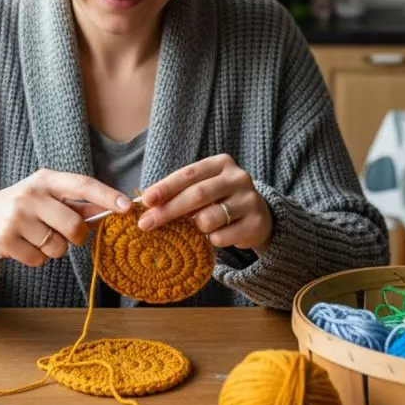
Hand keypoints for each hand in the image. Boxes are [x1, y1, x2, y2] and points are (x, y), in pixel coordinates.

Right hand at [0, 169, 132, 270]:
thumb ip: (78, 204)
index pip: (83, 185)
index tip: (128, 207)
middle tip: (66, 235)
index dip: (107, 196)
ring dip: (53, 249)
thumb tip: (114, 209)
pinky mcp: (6, 239)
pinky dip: (36, 258)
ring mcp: (17, 217)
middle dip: (76, 237)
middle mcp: (31, 194)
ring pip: (57, 247)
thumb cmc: (23, 207)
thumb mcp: (48, 197)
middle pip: (74, 226)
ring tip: (37, 237)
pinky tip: (24, 246)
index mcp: (46, 179)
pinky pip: (39, 260)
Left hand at [137, 154, 272, 251]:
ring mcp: (250, 200)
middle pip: (197, 194)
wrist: (258, 217)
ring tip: (197, 228)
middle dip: (168, 211)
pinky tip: (215, 237)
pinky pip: (221, 237)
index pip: (188, 174)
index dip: (165, 187)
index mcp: (221, 163)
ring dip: (195, 227)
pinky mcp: (256, 223)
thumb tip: (145, 205)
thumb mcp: (202, 190)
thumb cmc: (219, 201)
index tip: (145, 201)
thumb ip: (179, 193)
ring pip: (209, 218)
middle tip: (146, 224)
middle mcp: (238, 177)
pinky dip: (211, 240)